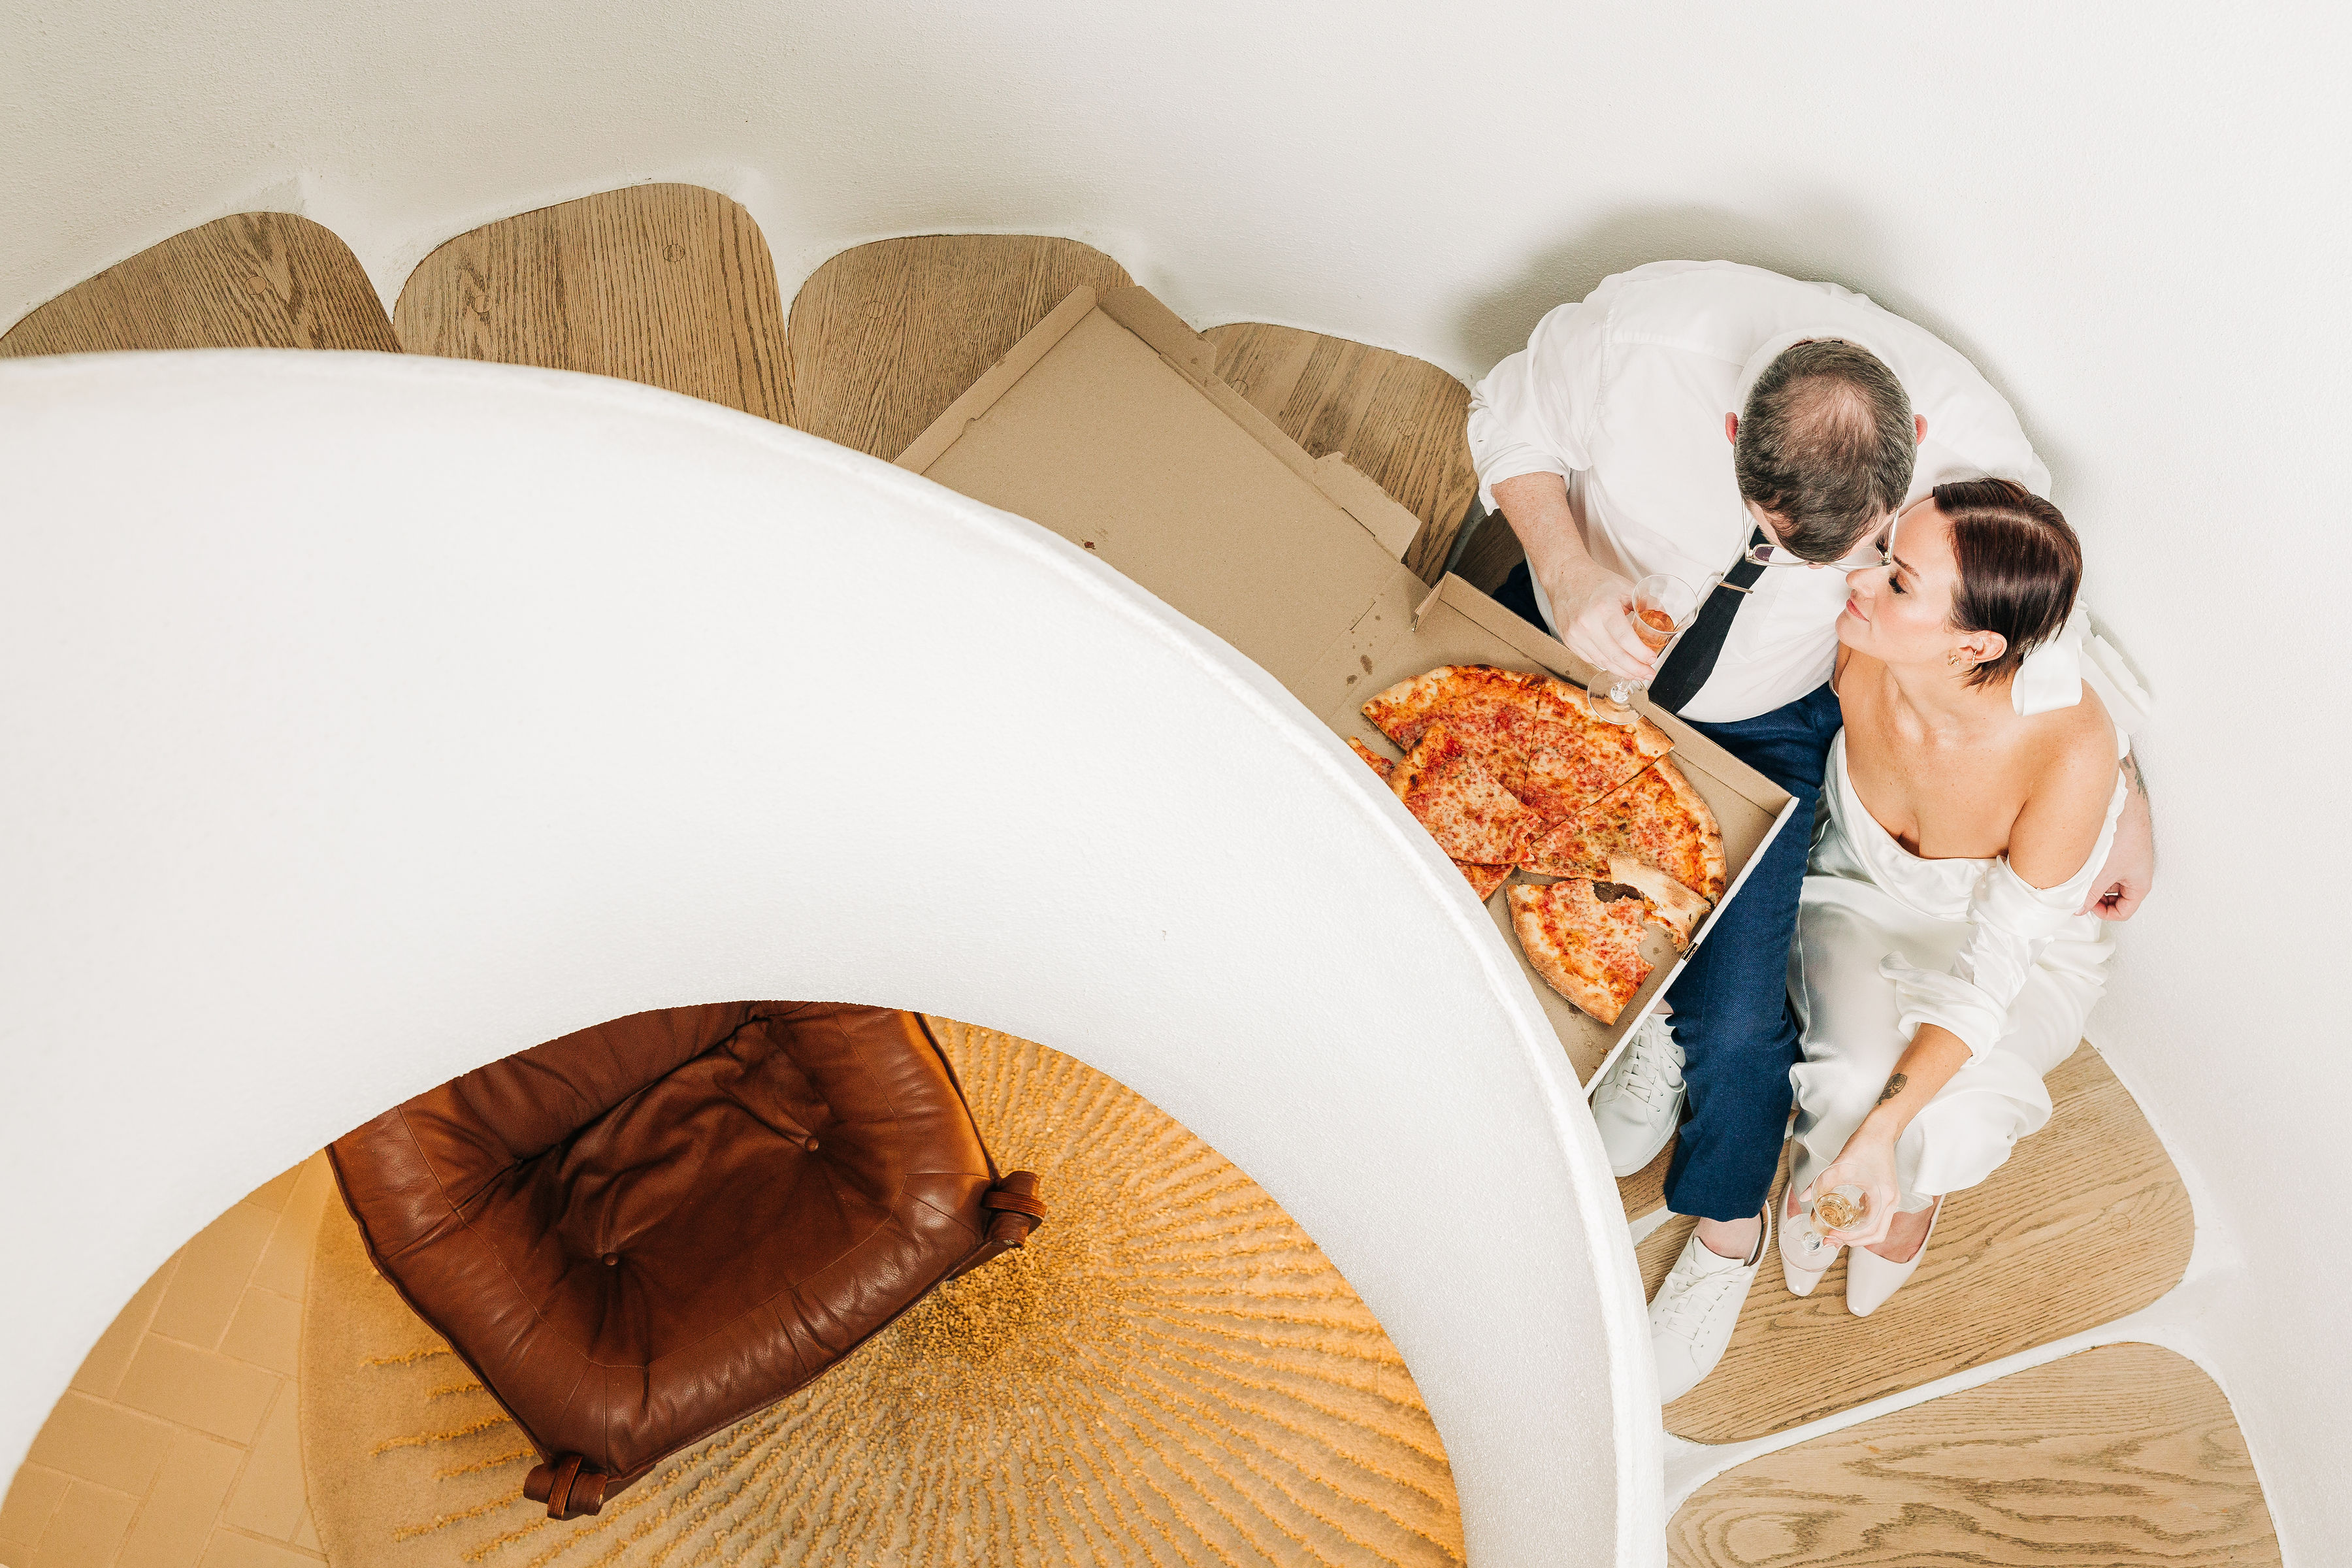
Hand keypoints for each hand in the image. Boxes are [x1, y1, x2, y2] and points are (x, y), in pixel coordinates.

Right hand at [1544, 559, 1653, 679]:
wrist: (1565, 578)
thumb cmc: (1594, 581)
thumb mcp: (1624, 587)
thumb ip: (1646, 602)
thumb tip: (1664, 616)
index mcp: (1604, 610)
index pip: (1625, 639)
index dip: (1640, 653)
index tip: (1652, 659)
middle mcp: (1587, 624)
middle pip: (1615, 656)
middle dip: (1635, 669)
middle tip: (1649, 673)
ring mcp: (1576, 635)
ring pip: (1603, 662)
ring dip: (1622, 671)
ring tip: (1637, 673)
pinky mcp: (1570, 641)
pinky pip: (1591, 659)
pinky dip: (1607, 665)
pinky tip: (1619, 666)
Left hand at [1798, 1130, 1899, 1250]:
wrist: (1879, 1132)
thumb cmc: (1864, 1146)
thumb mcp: (1839, 1166)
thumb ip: (1821, 1183)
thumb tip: (1804, 1197)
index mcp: (1884, 1198)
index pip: (1869, 1230)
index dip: (1849, 1237)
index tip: (1831, 1235)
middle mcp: (1891, 1202)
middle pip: (1876, 1234)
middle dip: (1853, 1241)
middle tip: (1831, 1240)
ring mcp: (1890, 1200)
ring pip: (1877, 1228)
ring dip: (1857, 1235)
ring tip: (1835, 1234)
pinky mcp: (1885, 1195)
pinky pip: (1876, 1218)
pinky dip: (1862, 1224)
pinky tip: (1845, 1221)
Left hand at [2078, 771, 2154, 919]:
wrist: (2121, 797)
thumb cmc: (2120, 833)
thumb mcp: (2099, 873)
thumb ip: (2086, 895)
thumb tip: (2075, 908)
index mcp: (2139, 884)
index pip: (2124, 912)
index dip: (2103, 914)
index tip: (2084, 905)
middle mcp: (2135, 872)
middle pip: (2114, 896)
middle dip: (2094, 896)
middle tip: (2074, 891)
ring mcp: (2126, 857)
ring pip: (2106, 878)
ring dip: (2090, 879)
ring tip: (2073, 872)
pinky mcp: (2116, 843)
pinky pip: (2102, 861)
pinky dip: (2089, 864)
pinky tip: (2076, 857)